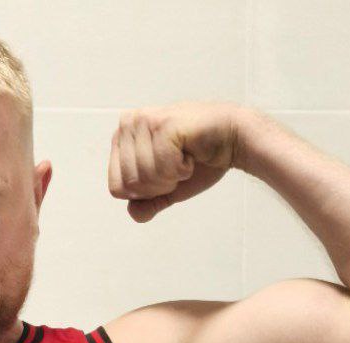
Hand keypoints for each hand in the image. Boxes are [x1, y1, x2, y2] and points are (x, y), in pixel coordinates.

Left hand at [108, 100, 243, 222]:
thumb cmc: (200, 161)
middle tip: (177, 166)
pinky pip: (163, 168)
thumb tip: (134, 214)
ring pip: (145, 177)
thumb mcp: (168, 189)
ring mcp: (145, 121)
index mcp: (122, 139)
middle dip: (159, 186)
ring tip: (185, 157)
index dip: (144, 193)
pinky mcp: (164, 123)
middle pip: (130, 186)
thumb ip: (147, 203)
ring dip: (172, 177)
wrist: (233, 141)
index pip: (116, 189)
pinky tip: (191, 152)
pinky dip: (182, 169)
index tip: (164, 175)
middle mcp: (129, 124)